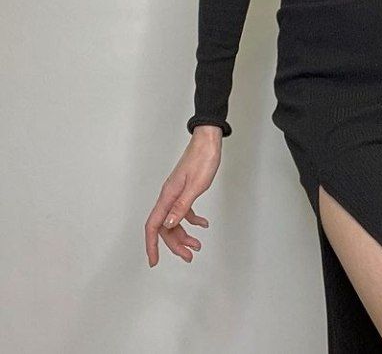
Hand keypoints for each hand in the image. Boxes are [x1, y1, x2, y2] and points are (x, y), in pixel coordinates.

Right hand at [145, 127, 222, 266]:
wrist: (208, 140)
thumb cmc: (203, 158)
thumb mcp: (197, 185)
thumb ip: (182, 206)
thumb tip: (169, 225)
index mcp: (168, 195)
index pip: (154, 225)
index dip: (152, 245)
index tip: (154, 261)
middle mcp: (169, 195)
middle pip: (165, 226)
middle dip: (175, 244)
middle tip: (188, 256)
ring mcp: (176, 191)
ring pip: (175, 220)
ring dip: (184, 234)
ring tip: (197, 245)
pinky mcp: (185, 188)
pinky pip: (184, 209)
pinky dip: (192, 219)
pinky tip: (203, 224)